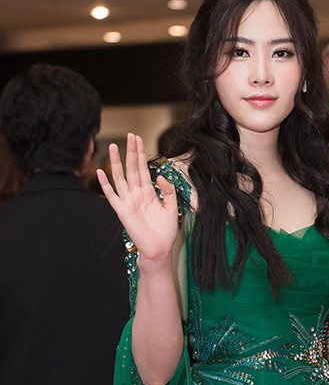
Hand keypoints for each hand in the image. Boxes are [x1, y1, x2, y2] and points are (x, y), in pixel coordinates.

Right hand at [97, 132, 179, 262]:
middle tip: (130, 135)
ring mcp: (128, 201)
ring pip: (120, 177)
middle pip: (132, 168)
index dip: (140, 154)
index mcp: (148, 193)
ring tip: (112, 146)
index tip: (138, 139)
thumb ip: (168, 191)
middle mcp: (137, 194)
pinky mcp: (122, 211)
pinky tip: (101, 171)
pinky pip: (111, 195)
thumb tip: (161, 176)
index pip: (143, 169)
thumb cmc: (166, 231)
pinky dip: (105, 184)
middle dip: (131, 152)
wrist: (159, 249)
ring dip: (117, 162)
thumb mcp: (172, 207)